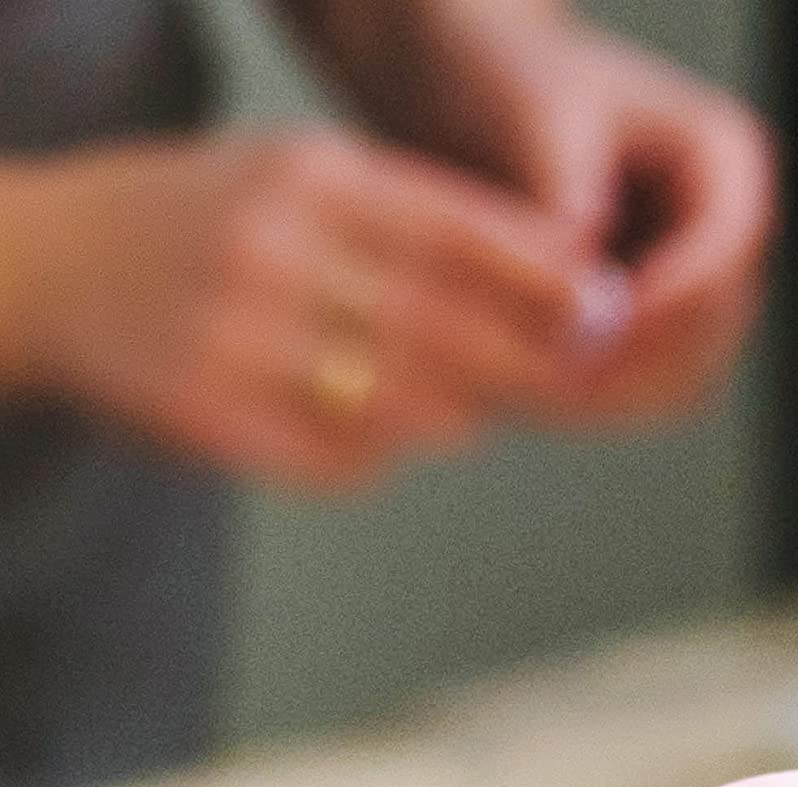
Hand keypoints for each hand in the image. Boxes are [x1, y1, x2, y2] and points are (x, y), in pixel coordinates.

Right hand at [0, 128, 590, 488]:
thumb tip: (565, 285)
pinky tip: (371, 432)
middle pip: (447, 330)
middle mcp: (270, 248)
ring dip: (457, 416)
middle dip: (525, 364)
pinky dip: (378, 454)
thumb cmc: (211, 222)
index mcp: (305, 177)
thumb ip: (424, 219)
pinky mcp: (209, 415)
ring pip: (405, 407)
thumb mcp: (306, 180)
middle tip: (569, 380)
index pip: (459, 232)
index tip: (606, 313)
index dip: (546, 283)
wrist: (47, 264)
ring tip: (464, 408)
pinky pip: (342, 461)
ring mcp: (235, 336)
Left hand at [325, 5, 773, 423]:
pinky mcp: (659, 342)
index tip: (588, 328)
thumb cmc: (505, 80)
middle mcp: (730, 237)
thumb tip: (584, 291)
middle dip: (637, 363)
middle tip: (556, 387)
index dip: (668, 302)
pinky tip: (524, 398)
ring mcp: (701, 297)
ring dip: (614, 397)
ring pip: (685, 379)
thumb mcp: (533, 110)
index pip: (725, 249)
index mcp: (726, 160)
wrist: (478, 98)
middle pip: (713, 329)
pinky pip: (642, 395)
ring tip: (531, 397)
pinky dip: (590, 404)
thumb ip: (564, 188)